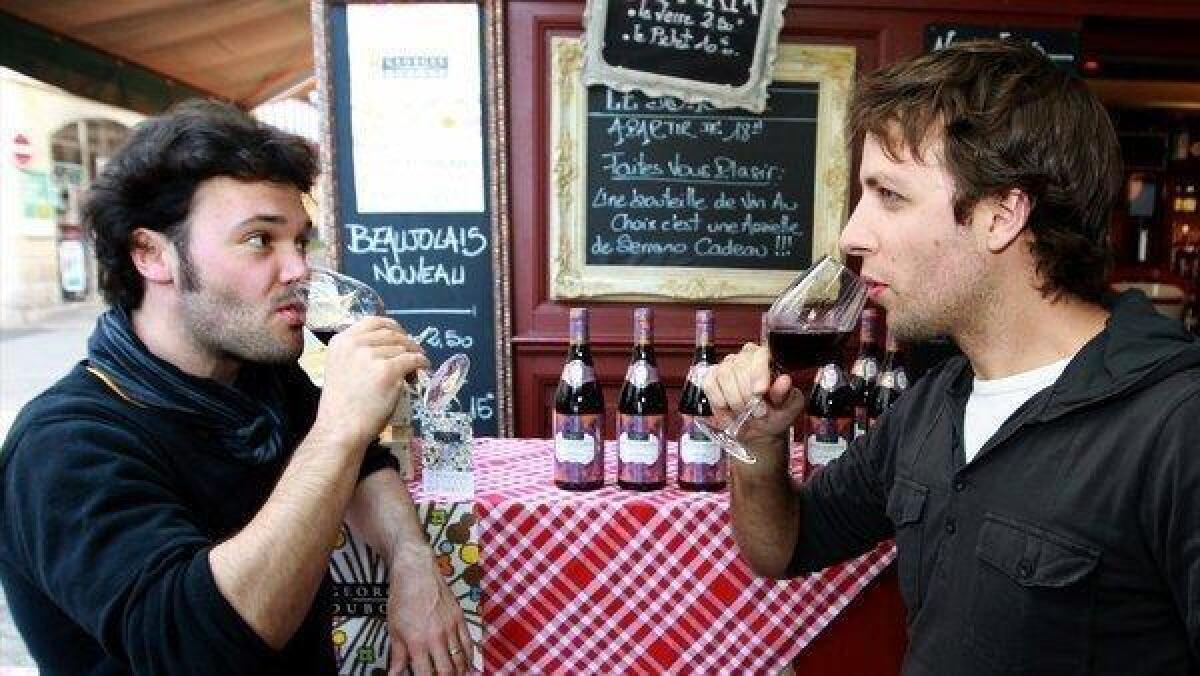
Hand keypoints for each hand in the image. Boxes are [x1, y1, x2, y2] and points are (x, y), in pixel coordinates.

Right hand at [317, 317, 428, 448]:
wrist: (341, 428)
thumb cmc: (342, 406)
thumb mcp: (342, 367)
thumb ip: (359, 352)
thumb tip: (391, 344)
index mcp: (341, 341)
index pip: (372, 321)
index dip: (392, 326)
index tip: (402, 334)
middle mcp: (355, 344)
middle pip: (391, 333)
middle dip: (406, 342)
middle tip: (414, 352)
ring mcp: (371, 356)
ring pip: (403, 348)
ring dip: (413, 356)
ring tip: (414, 370)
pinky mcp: (388, 370)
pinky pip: (413, 360)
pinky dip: (422, 363)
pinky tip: (423, 368)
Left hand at [387, 543, 473, 675]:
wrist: (416, 572)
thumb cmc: (402, 597)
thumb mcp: (393, 629)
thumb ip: (397, 655)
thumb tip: (394, 674)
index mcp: (418, 642)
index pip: (426, 675)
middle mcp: (437, 637)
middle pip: (448, 671)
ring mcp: (451, 628)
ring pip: (461, 660)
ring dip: (460, 672)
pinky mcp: (460, 618)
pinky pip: (469, 643)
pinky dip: (469, 657)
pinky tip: (467, 664)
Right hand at [703, 342, 804, 451]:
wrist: (760, 431)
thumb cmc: (775, 414)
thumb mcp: (789, 407)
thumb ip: (786, 394)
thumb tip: (784, 380)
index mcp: (766, 359)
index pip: (760, 354)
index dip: (758, 372)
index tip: (760, 391)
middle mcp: (744, 358)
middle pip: (740, 366)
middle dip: (747, 393)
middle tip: (757, 411)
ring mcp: (726, 367)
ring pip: (724, 374)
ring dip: (734, 399)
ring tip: (744, 412)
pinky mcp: (711, 378)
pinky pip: (710, 384)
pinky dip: (719, 400)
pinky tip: (728, 409)